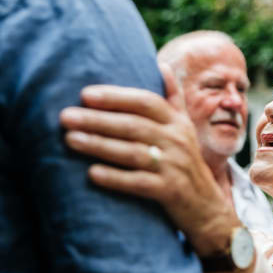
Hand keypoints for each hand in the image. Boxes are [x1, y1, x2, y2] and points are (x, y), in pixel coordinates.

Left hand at [59, 65, 238, 256]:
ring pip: (133, 152)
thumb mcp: (185, 128)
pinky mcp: (170, 192)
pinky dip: (115, 178)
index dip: (116, 97)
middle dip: (98, 120)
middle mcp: (177, 141)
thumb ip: (172, 98)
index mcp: (177, 123)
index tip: (85, 94)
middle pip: (134, 126)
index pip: (146, 102)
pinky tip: (92, 173)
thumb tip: (162, 65)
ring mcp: (174, 167)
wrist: (207, 207)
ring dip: (99, 145)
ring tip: (70, 139)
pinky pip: (139, 183)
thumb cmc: (187, 163)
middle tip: (65, 116)